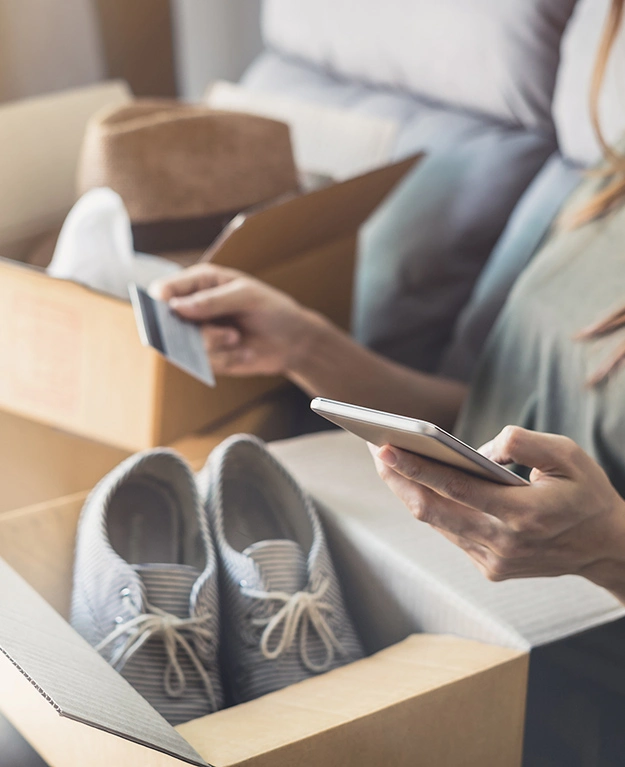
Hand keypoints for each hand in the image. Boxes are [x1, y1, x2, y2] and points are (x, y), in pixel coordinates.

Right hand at [150, 263, 321, 376]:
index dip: (160, 299)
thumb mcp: (248, 296)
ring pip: (184, 346)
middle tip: (227, 333)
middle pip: (167, 322)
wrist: (292, 342)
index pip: (165, 289)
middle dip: (197, 331)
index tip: (170, 309)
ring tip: (237, 339)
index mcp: (200, 283)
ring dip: (215, 346)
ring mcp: (198, 333)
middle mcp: (192, 308)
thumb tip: (176, 307)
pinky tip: (243, 353)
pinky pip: (202, 364)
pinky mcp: (206, 357)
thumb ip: (213, 300)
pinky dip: (225, 360)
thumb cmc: (272, 310)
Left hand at [373, 425, 624, 600]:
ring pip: (436, 523)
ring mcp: (494, 560)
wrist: (607, 548)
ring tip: (388, 462)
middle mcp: (503, 543)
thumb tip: (480, 448)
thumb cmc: (587, 493)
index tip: (384, 448)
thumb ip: (525, 442)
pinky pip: (450, 533)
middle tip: (375, 448)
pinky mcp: (490, 568)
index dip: (416, 468)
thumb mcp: (569, 455)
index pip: (455, 489)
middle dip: (397, 479)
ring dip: (409, 493)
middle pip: (432, 510)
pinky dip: (431, 508)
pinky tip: (416, 484)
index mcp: (524, 514)